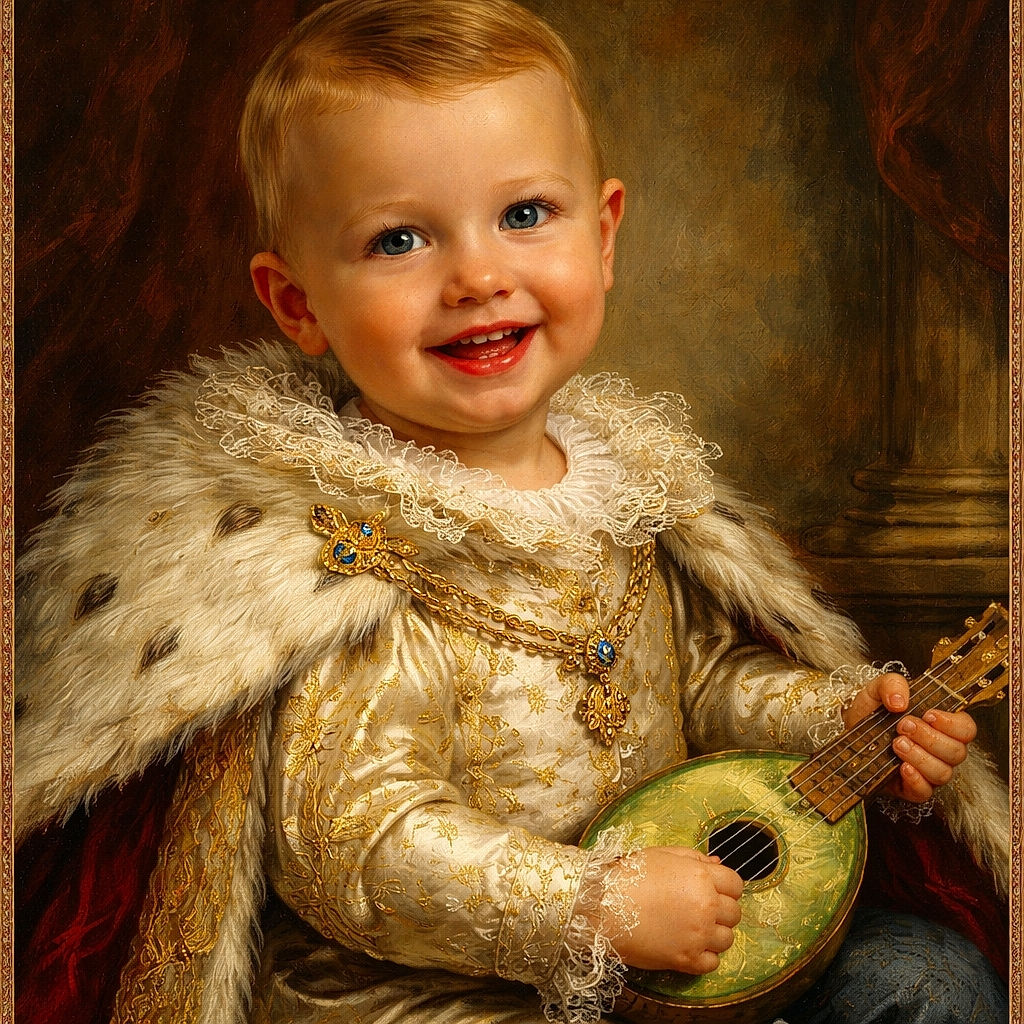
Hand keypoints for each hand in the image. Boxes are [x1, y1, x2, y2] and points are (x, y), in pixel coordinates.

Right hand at [602, 846, 742, 974]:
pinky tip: (688, 945)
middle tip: (699, 909)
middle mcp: (706, 906)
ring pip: (727, 939)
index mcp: (701, 877)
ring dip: (715, 934)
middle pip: (734, 913)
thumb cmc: (628, 874)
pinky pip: (713, 963)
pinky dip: (705, 956)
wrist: (601, 904)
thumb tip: (717, 865)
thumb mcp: (661, 855)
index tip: (714, 890)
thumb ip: (693, 858)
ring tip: (693, 928)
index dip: (726, 887)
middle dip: (721, 910)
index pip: (736, 884)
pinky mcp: (686, 960)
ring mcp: (698, 935)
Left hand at [842, 672, 975, 801]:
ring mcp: (928, 770)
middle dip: (930, 738)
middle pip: (957, 752)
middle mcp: (940, 749)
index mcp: (941, 725)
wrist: (847, 729)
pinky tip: (902, 767)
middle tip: (904, 726)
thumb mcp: (877, 689)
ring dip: (921, 757)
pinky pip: (924, 792)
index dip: (953, 724)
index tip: (929, 715)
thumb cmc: (870, 711)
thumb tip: (900, 701)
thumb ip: (892, 684)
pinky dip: (916, 780)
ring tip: (897, 743)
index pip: (966, 729)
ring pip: (943, 773)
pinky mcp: (911, 788)